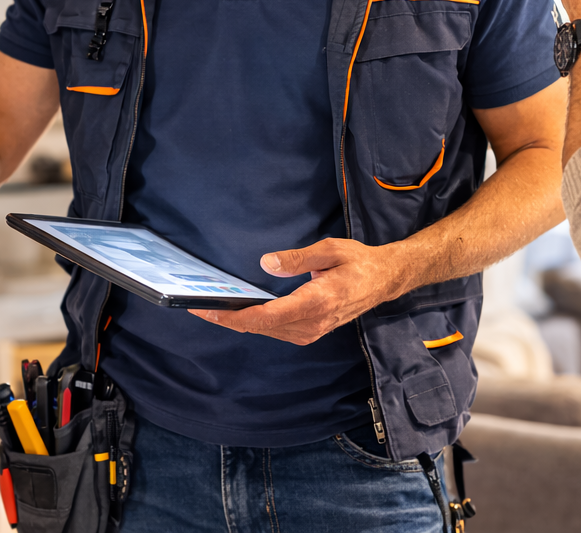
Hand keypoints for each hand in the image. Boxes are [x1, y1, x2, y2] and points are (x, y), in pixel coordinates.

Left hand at [189, 238, 404, 345]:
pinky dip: (254, 323)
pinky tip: (238, 312)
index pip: (267, 316)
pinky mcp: (310, 331)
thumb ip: (298, 258)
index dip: (234, 316)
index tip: (209, 310)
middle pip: (260, 327)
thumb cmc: (358, 262)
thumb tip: (267, 264)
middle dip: (227, 318)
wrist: (383, 281)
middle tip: (197, 306)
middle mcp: (313, 323)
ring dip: (238, 322)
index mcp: (317, 302)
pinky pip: (275, 330)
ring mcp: (312, 331)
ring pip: (266, 331)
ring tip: (211, 309)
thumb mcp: (330, 249)